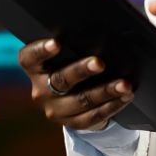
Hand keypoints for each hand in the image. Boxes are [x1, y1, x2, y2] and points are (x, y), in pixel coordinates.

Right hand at [17, 38, 134, 130]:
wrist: (71, 95)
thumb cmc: (71, 61)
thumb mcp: (67, 53)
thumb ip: (75, 44)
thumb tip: (102, 32)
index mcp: (35, 68)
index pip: (30, 57)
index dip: (41, 50)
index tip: (56, 43)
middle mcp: (40, 90)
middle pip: (60, 80)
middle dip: (82, 70)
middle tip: (100, 63)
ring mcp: (55, 110)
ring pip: (81, 100)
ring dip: (106, 91)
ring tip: (124, 84)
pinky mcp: (71, 123)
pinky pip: (93, 117)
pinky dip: (112, 106)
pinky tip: (125, 96)